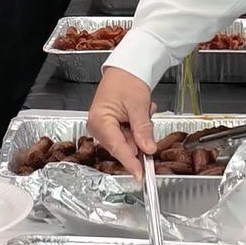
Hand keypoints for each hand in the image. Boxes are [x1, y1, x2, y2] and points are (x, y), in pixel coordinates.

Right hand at [87, 67, 156, 181]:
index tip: (141, 176)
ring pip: (128, 141)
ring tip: (142, 109)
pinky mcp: (110, 126)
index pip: (118, 148)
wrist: (126, 68)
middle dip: (139, 137)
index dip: (130, 163)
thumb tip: (148, 150)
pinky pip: (127, 135)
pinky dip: (137, 126)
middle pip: (123, 146)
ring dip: (139, 130)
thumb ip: (143, 130)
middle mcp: (97, 126)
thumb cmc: (127, 80)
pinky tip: (138, 112)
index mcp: (100, 121)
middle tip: (145, 116)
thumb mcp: (139, 105)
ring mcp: (103, 127)